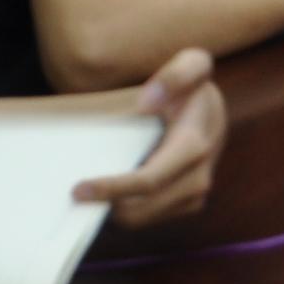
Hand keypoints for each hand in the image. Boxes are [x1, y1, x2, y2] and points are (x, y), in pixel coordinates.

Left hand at [74, 50, 227, 227]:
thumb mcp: (192, 64)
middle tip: (72, 194)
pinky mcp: (188, 203)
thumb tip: (147, 104)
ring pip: (143, 218)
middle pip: (141, 209)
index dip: (113, 189)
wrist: (211, 110)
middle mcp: (199, 177)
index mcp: (195, 146)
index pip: (150, 180)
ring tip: (86, 196)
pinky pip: (150, 218)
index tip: (78, 189)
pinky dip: (126, 212)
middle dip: (105, 206)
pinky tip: (108, 194)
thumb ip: (176, 75)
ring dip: (113, 212)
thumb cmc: (192, 87)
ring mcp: (195, 194)